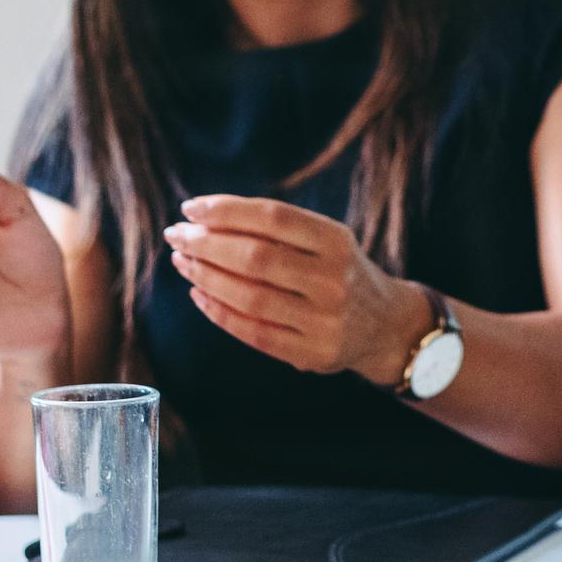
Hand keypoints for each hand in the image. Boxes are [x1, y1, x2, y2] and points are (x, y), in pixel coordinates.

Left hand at [167, 195, 431, 383]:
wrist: (386, 325)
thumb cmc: (338, 272)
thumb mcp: (326, 241)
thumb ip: (278, 230)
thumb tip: (204, 218)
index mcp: (336, 240)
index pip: (274, 217)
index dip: (227, 210)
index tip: (191, 208)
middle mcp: (333, 278)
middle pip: (256, 257)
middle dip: (206, 243)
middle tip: (176, 235)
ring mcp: (324, 319)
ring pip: (250, 297)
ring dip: (206, 277)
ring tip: (182, 261)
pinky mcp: (312, 353)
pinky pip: (254, 332)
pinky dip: (219, 313)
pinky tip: (199, 295)